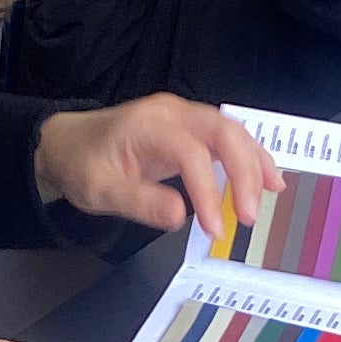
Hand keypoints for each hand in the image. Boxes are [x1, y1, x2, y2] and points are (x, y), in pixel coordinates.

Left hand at [34, 98, 282, 245]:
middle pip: (222, 132)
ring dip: (254, 161)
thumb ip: (140, 202)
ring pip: (230, 130)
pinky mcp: (189, 127)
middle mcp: (171, 113)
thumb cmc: (82, 165)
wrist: (67, 143)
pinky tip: (264, 177)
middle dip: (244, 172)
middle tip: (251, 215)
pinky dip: (247, 156)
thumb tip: (179, 215)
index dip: (208, 191)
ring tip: (274, 191)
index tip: (217, 228)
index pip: (191, 154)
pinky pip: (225, 136)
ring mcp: (182, 116)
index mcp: (148, 126)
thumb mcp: (101, 191)